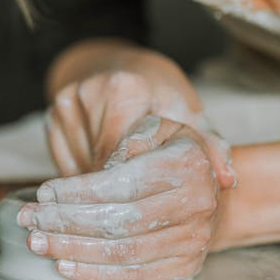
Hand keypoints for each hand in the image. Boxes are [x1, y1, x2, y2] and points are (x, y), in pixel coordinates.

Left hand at [19, 115, 222, 279]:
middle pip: (117, 221)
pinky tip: (64, 265)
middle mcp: (195, 205)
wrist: (212, 193)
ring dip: (73, 249)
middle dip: (65, 222)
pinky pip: (133, 276)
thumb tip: (102, 168)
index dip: (78, 192)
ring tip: (38, 242)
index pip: (121, 184)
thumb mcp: (159, 128)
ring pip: (122, 252)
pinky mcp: (184, 267)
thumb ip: (132, 138)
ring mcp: (192, 241)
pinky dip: (95, 274)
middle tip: (30, 219)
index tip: (44, 192)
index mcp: (187, 165)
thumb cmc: (172, 155)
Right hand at [45, 69, 236, 188]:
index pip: (122, 154)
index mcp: (125, 88)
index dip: (136, 185)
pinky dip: (82, 179)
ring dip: (98, 189)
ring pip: (77, 170)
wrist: (122, 68)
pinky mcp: (49, 117)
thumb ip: (209, 146)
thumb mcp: (189, 114)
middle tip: (139, 212)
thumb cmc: (160, 95)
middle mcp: (88, 92)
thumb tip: (229, 180)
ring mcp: (63, 104)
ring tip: (123, 189)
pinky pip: (63, 166)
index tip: (154, 204)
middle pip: (96, 164)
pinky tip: (102, 177)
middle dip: (117, 192)